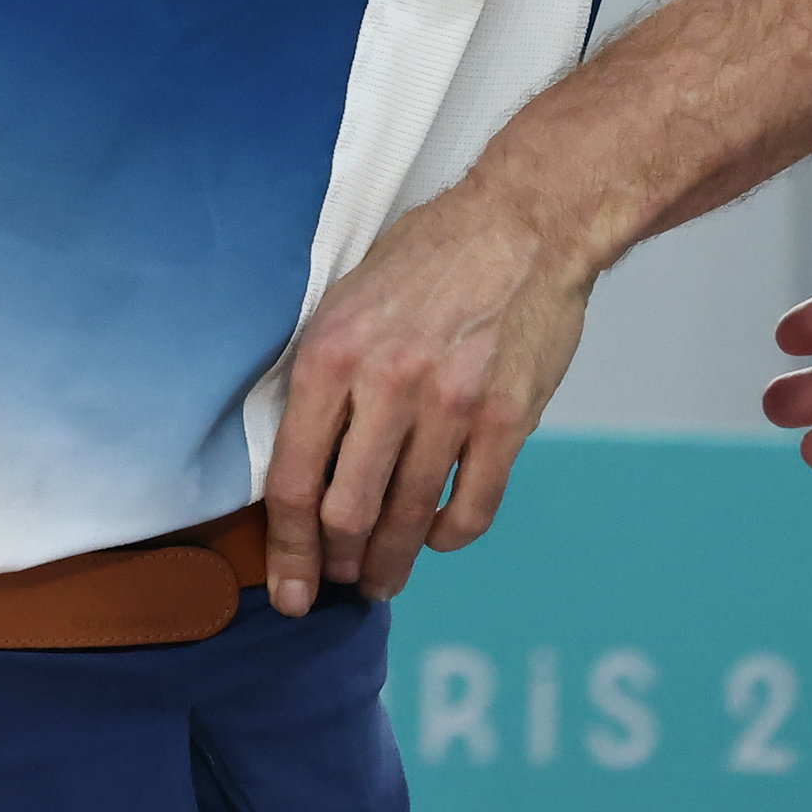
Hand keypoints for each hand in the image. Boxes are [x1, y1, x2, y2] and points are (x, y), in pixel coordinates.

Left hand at [259, 184, 595, 615]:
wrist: (524, 222)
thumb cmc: (429, 257)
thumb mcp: (346, 298)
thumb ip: (322, 377)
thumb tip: (298, 459)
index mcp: (332, 354)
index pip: (294, 480)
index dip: (287, 549)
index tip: (288, 589)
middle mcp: (386, 383)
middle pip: (346, 513)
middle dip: (336, 564)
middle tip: (339, 581)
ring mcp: (450, 405)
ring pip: (409, 518)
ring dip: (392, 561)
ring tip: (384, 578)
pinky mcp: (507, 418)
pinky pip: (473, 507)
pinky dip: (451, 536)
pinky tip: (439, 538)